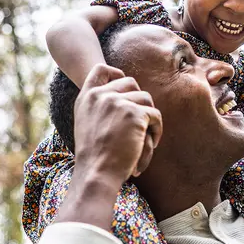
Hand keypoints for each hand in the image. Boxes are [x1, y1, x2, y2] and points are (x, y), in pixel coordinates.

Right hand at [73, 63, 162, 179]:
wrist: (96, 173)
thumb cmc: (94, 157)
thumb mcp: (86, 124)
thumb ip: (98, 107)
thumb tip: (124, 95)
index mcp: (86, 98)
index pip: (101, 70)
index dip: (116, 74)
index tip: (125, 89)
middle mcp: (100, 96)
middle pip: (130, 82)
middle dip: (139, 100)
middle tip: (141, 120)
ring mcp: (117, 102)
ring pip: (146, 99)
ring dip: (150, 117)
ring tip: (147, 135)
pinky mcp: (134, 113)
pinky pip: (155, 115)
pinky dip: (157, 130)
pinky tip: (151, 143)